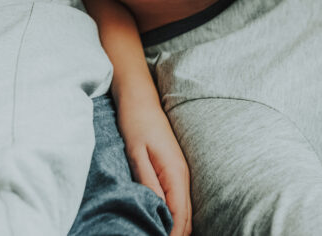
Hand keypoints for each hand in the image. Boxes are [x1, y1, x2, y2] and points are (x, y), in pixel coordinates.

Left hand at [117, 95, 191, 235]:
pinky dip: (173, 217)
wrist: (140, 99)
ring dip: (175, 229)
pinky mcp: (174, 172)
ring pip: (184, 212)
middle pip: (186, 219)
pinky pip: (178, 202)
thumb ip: (147, 182)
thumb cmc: (136, 123)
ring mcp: (181, 174)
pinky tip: (161, 224)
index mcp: (175, 174)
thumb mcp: (136, 153)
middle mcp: (183, 177)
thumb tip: (156, 210)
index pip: (179, 217)